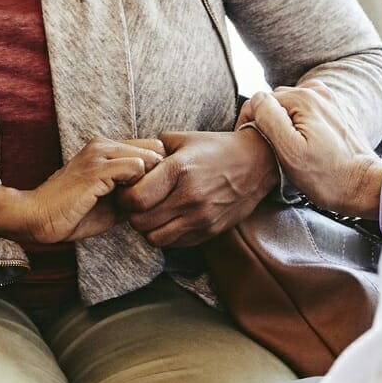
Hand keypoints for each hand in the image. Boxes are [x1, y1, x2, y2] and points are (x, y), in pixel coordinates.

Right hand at [0, 138, 165, 246]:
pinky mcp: (96, 169)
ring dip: (153, 181)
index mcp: (105, 148)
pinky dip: (141, 187)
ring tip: (145, 203)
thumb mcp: (111, 202)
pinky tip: (132, 204)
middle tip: (157, 199)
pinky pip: (136, 168)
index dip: (160, 170)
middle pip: (155, 148)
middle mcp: (102, 144)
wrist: (38, 217)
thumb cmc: (73, 213)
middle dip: (162, 174)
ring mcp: (99, 154)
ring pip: (148, 156)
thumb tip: (161, 196)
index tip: (159, 192)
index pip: (150, 147)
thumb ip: (133, 192)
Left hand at [114, 129, 279, 247]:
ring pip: (155, 238)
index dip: (124, 197)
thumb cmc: (216, 149)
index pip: (136, 199)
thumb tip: (129, 160)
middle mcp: (190, 197)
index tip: (127, 190)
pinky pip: (175, 243)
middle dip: (132, 214)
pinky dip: (166, 234)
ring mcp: (201, 218)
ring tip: (153, 213)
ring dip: (148, 228)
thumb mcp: (183, 139)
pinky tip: (170, 219)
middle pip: (141, 222)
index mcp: (179, 170)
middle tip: (137, 203)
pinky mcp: (209, 231)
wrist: (257, 164)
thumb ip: (153, 150)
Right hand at [241, 87, 381, 218]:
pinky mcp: (340, 112)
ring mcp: (332, 101)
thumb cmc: (327, 176)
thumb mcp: (289, 152)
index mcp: (304, 98)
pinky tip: (308, 143)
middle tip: (274, 150)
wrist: (364, 185)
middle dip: (271, 121)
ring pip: (293, 106)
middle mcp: (319, 93)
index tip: (257, 145)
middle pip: (278, 101)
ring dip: (287, 122)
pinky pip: (311, 111)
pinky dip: (304, 123)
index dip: (253, 122)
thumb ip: (269, 119)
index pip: (261, 100)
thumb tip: (257, 101)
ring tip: (291, 147)